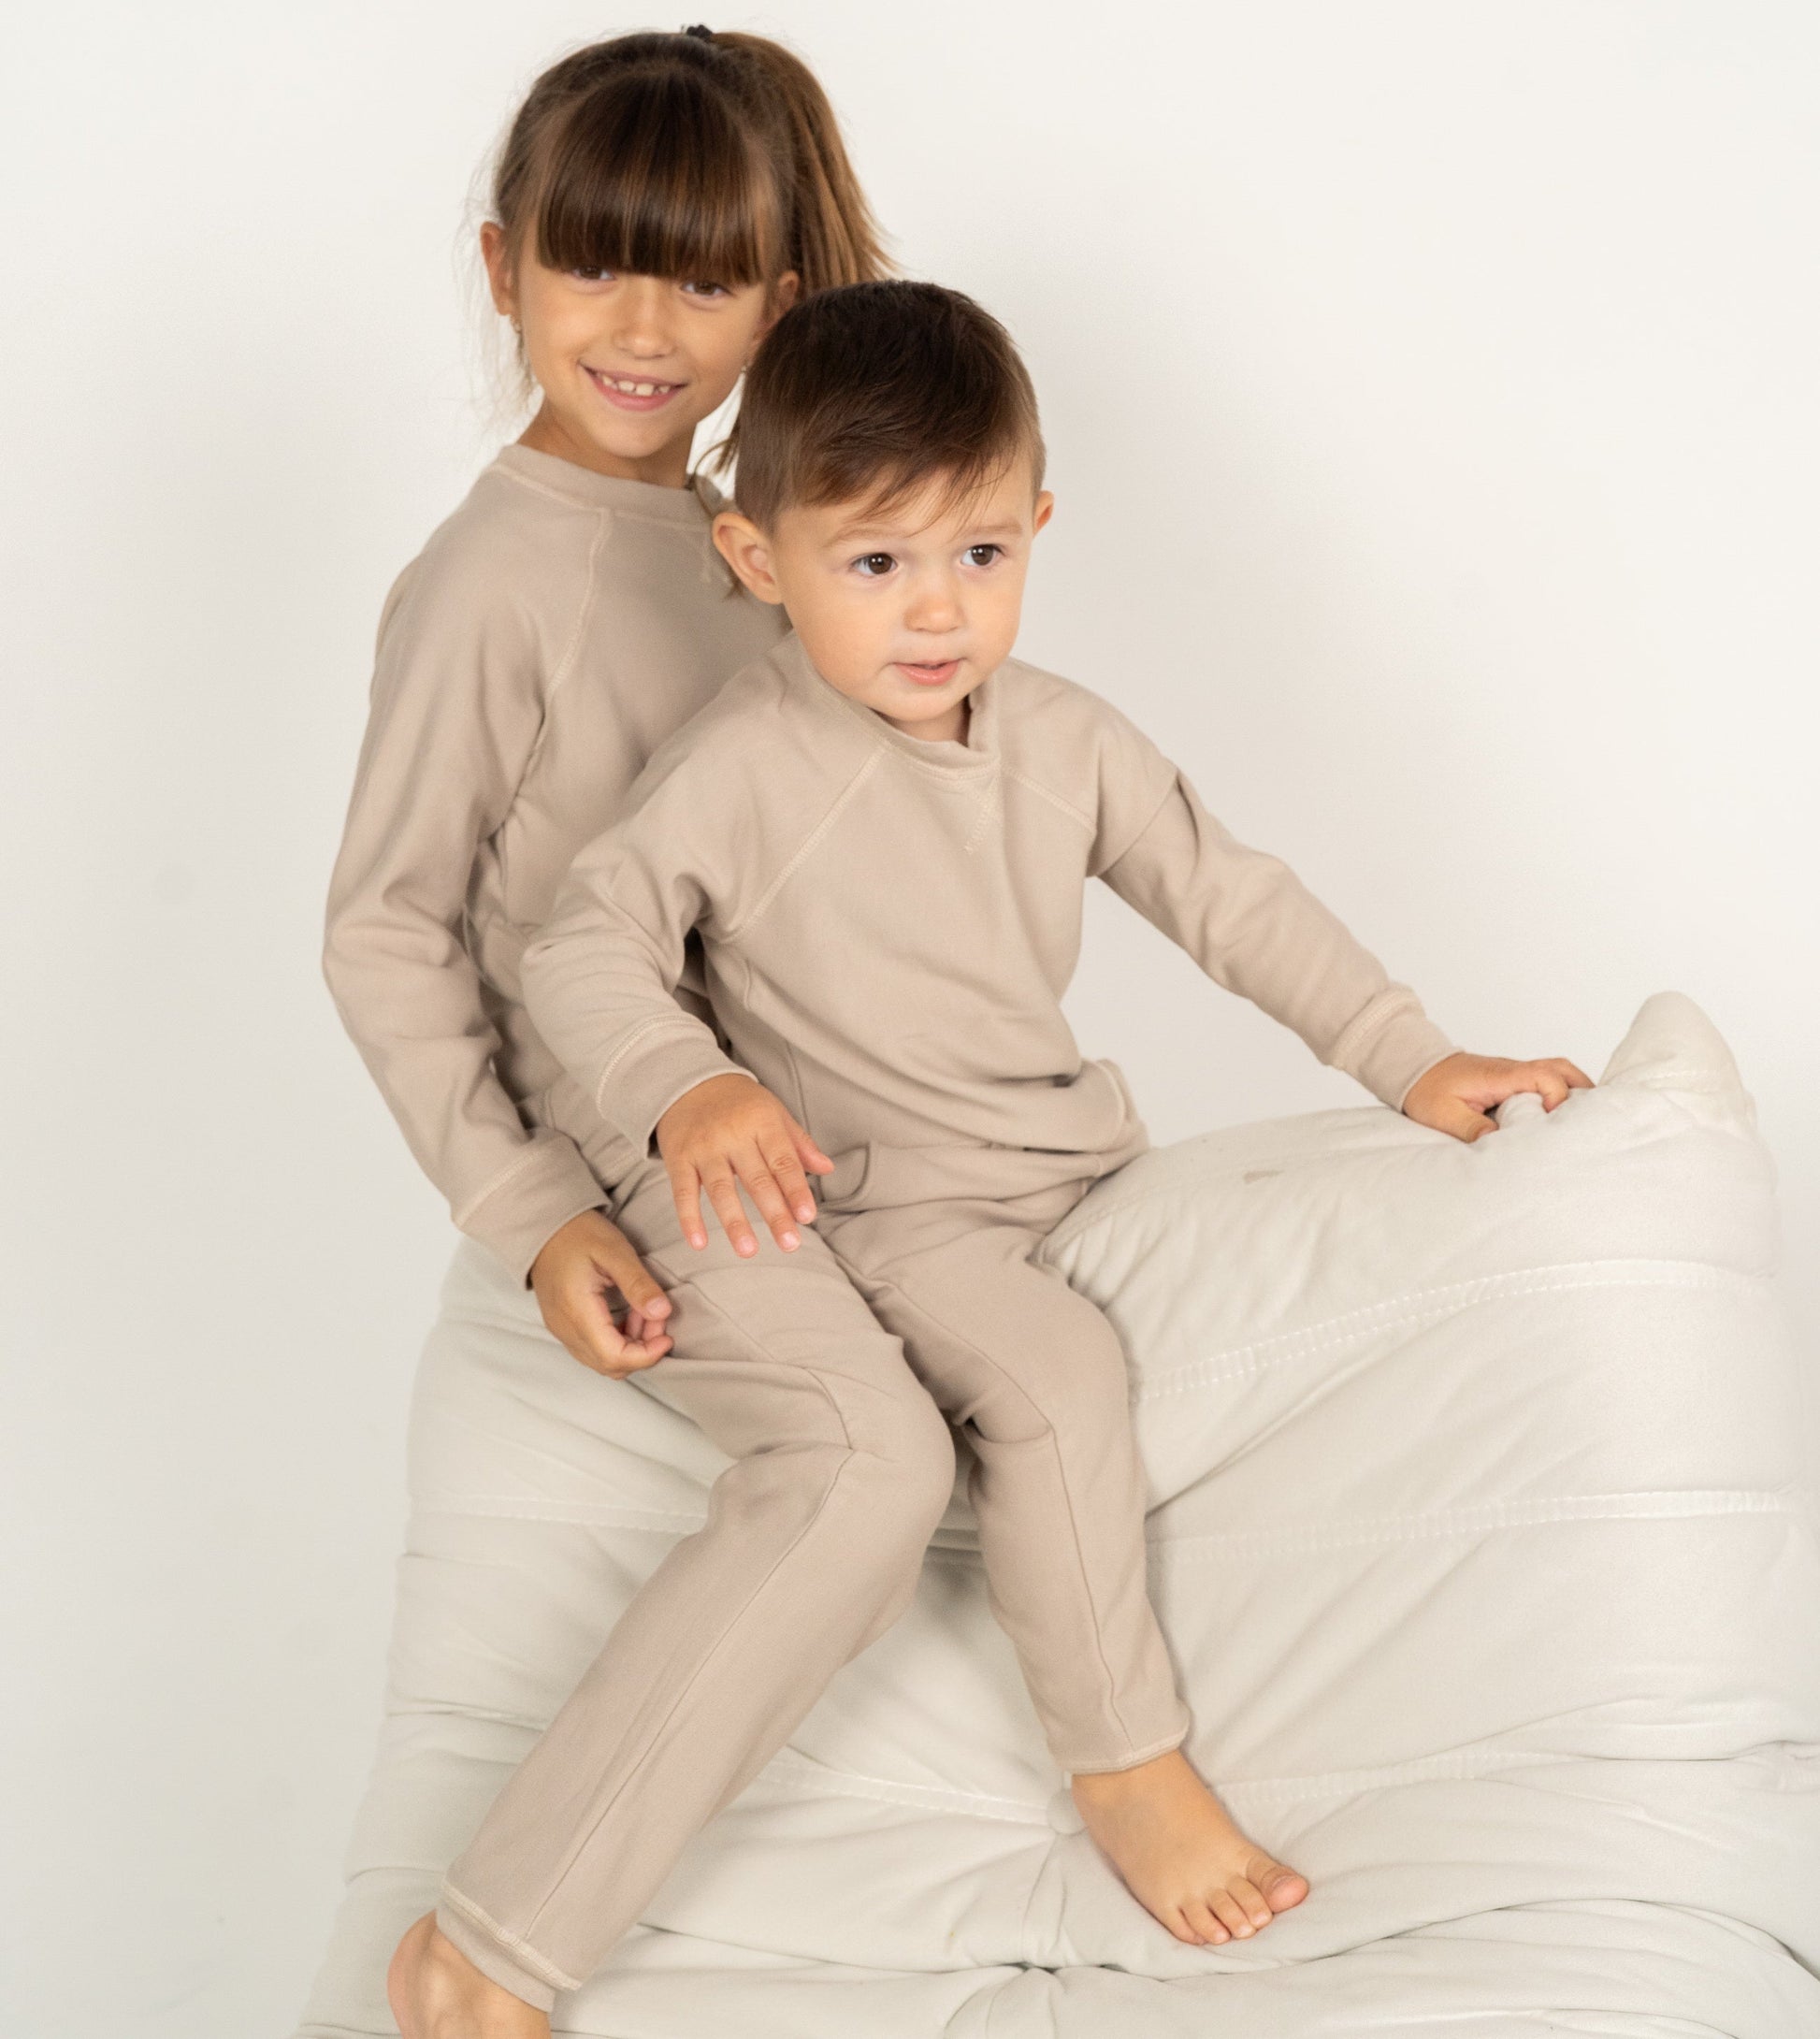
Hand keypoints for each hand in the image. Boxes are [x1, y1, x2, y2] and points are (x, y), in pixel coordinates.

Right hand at [530, 1209, 673, 1376]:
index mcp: (577, 1311)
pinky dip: (617, 1341)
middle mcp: (565, 1328)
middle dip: (642, 1350)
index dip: (646, 1356)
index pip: (613, 1357)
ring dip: (631, 1346)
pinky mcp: (563, 1327)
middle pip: (609, 1365)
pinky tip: (629, 1315)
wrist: (544, 1227)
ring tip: (644, 1311)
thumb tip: (662, 1313)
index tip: (667, 1336)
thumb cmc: (580, 1234)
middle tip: (658, 1318)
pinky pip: (593, 1349)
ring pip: (602, 1361)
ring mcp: (561, 1330)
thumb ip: (638, 1283)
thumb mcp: (615, 1251)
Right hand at [656, 1073, 833, 1256]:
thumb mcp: (774, 1113)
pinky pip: (683, 1191)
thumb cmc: (740, 1103)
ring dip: (734, 1222)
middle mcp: (733, 1134)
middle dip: (775, 1214)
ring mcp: (704, 1147)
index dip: (796, 1190)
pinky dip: (689, 1218)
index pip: (784, 1161)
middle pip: (757, 1179)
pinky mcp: (678, 1158)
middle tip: (790, 1243)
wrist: (688, 1081)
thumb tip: (827, 1169)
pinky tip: (699, 1243)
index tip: (808, 1216)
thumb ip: (799, 1143)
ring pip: (721, 1189)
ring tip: (748, 1250)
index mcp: (762, 1122)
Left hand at [1403, 1051, 1593, 1141]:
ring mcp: (1514, 1074)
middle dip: (1582, 1093)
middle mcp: (1513, 1070)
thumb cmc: (1427, 1090)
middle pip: (1562, 1069)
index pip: (1544, 1076)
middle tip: (1591, 1121)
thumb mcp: (1444, 1115)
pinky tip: (1561, 1119)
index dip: (1558, 1096)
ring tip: (1583, 1123)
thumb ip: (1473, 1129)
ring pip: (1558, 1073)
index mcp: (1500, 1075)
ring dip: (1573, 1093)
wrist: (1414, 1069)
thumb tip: (1502, 1146)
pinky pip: (1545, 1081)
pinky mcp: (1512, 1082)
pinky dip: (1560, 1094)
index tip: (1553, 1120)